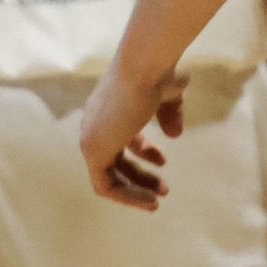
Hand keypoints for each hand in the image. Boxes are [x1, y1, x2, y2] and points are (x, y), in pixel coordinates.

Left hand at [77, 64, 187, 208]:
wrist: (144, 65)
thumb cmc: (159, 71)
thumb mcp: (171, 94)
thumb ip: (171, 114)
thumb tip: (175, 135)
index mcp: (109, 106)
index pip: (120, 136)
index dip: (143, 151)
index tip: (163, 161)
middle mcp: (95, 123)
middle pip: (113, 159)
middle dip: (139, 176)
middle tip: (163, 189)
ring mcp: (91, 137)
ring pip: (107, 176)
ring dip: (134, 191)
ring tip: (157, 201)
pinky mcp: (93, 151)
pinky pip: (105, 185)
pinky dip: (126, 196)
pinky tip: (149, 201)